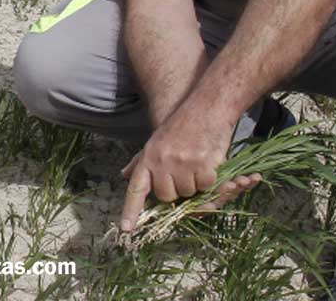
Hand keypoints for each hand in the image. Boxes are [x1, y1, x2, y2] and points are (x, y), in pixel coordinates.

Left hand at [119, 104, 241, 231]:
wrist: (206, 107)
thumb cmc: (182, 125)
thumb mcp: (156, 140)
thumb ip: (141, 161)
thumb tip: (124, 174)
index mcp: (148, 157)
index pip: (136, 188)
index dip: (131, 210)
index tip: (126, 229)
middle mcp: (162, 161)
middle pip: (167, 196)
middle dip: (177, 191)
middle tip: (185, 173)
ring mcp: (182, 163)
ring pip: (188, 193)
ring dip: (195, 184)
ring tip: (196, 163)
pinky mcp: (202, 164)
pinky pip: (206, 186)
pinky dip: (210, 179)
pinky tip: (209, 162)